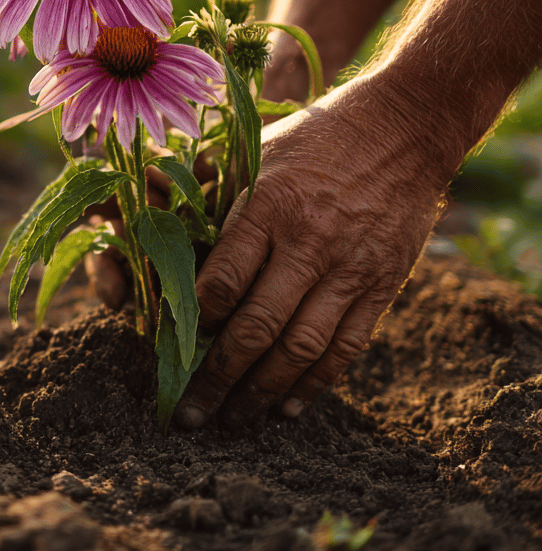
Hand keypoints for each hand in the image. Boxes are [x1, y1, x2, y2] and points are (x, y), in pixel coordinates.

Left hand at [176, 69, 454, 428]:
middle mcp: (307, 241)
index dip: (193, 323)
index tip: (170, 348)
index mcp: (266, 204)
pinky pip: (346, 347)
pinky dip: (314, 384)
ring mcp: (348, 267)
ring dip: (261, 392)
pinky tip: (286, 407)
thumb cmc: (309, 140)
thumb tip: (151, 222)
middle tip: (190, 415)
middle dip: (217, 378)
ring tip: (233, 421)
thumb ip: (207, 193)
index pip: (222, 280)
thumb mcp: (253, 152)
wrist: (400, 129)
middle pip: (256, 326)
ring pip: (300, 348)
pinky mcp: (381, 285)